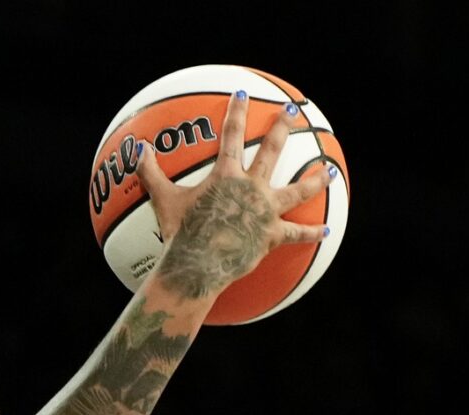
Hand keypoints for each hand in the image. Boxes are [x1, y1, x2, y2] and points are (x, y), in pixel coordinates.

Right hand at [133, 92, 331, 302]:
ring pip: (298, 190)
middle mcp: (251, 188)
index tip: (242, 95)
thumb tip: (138, 150)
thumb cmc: (179, 233)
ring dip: (316, 179)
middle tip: (295, 111)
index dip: (236, 113)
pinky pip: (297, 234)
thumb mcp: (162, 200)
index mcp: (226, 176)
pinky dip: (312, 233)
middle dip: (284, 127)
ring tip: (330, 171)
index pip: (231, 135)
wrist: (196, 265)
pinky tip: (328, 231)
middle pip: (272, 150)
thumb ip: (151, 173)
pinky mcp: (271, 236)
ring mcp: (264, 211)